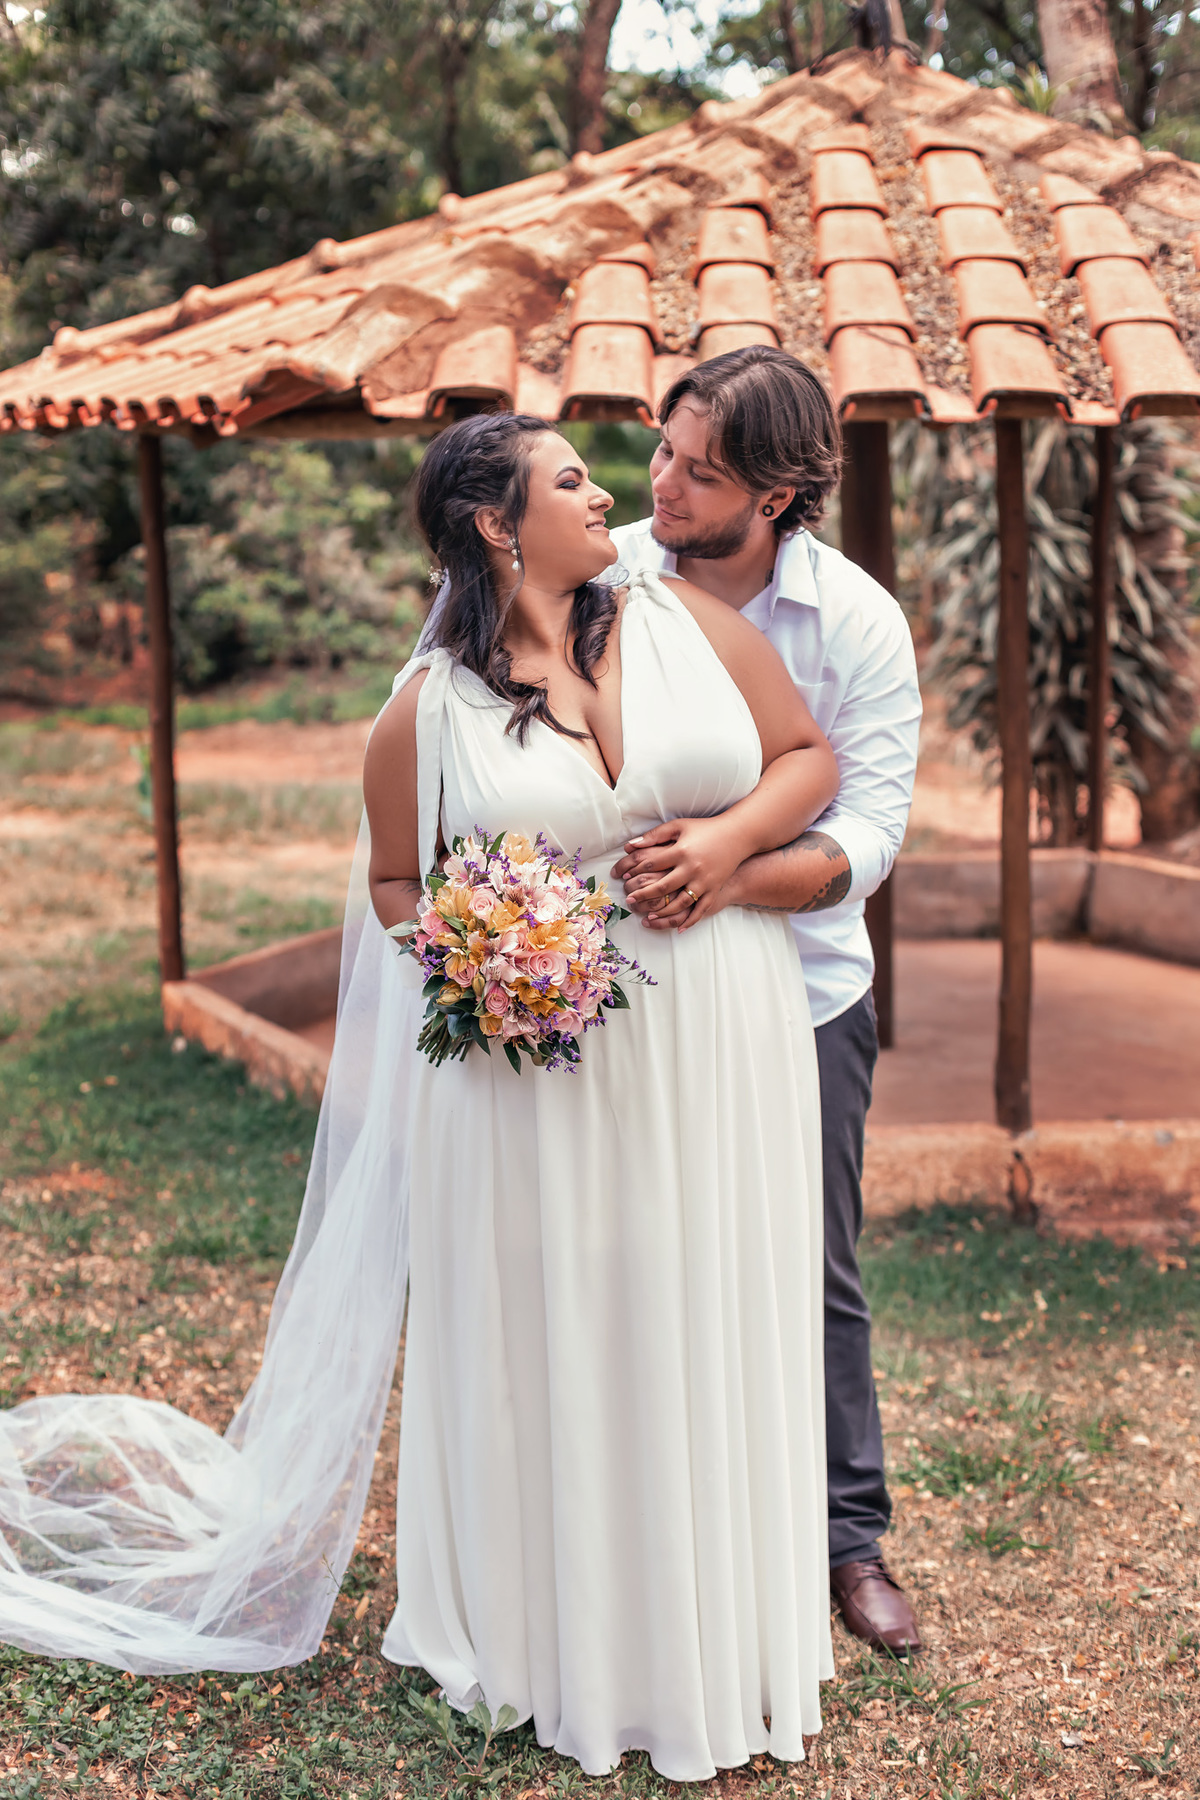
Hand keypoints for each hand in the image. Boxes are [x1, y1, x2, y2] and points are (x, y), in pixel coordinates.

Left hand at [614, 818, 748, 930]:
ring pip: (680, 902)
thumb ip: (655, 835)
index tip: (622, 877)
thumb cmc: (705, 829)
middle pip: (663, 886)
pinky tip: (679, 928)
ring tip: (648, 916)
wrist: (737, 835)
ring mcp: (704, 881)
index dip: (634, 870)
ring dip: (663, 912)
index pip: (652, 864)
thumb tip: (630, 846)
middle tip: (630, 900)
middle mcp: (692, 868)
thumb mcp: (679, 826)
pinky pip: (701, 909)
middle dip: (644, 895)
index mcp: (681, 851)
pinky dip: (690, 920)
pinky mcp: (714, 889)